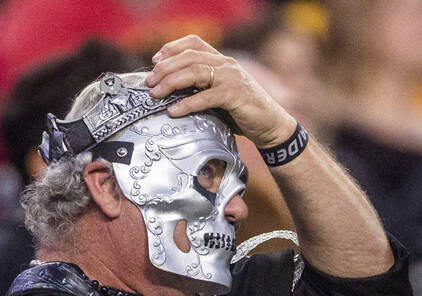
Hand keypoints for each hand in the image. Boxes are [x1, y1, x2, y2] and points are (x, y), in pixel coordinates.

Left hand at [146, 35, 297, 147]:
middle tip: (149, 82)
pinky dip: (187, 103)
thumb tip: (173, 94)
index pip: (194, 43)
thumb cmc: (245, 113)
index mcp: (223, 61)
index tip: (155, 61)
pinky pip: (206, 96)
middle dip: (165, 68)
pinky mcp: (235, 95)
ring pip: (195, 72)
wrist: (272, 126)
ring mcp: (231, 78)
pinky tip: (174, 111)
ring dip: (171, 82)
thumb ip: (203, 89)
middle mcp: (226, 64)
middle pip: (189, 57)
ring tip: (156, 94)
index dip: (172, 48)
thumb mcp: (221, 96)